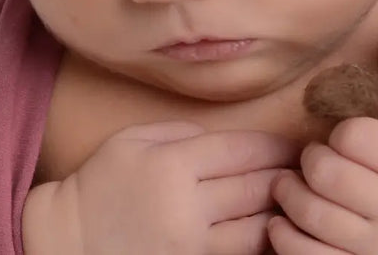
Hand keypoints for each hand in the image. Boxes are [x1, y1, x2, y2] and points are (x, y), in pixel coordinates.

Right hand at [22, 120, 298, 254]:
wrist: (68, 243)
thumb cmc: (101, 183)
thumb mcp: (135, 140)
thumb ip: (184, 133)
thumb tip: (230, 140)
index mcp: (173, 166)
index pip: (242, 150)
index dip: (274, 145)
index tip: (293, 143)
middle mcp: (188, 209)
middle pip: (256, 187)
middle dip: (286, 174)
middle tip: (308, 167)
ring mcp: (191, 249)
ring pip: (257, 228)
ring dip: (280, 211)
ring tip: (298, 197)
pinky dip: (259, 242)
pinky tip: (269, 228)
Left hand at [267, 97, 377, 254]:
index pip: (355, 136)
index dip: (341, 131)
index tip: (346, 139)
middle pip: (326, 173)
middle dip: (310, 157)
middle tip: (314, 158)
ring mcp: (377, 250)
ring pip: (311, 215)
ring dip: (289, 192)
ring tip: (290, 184)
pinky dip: (285, 237)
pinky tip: (282, 223)